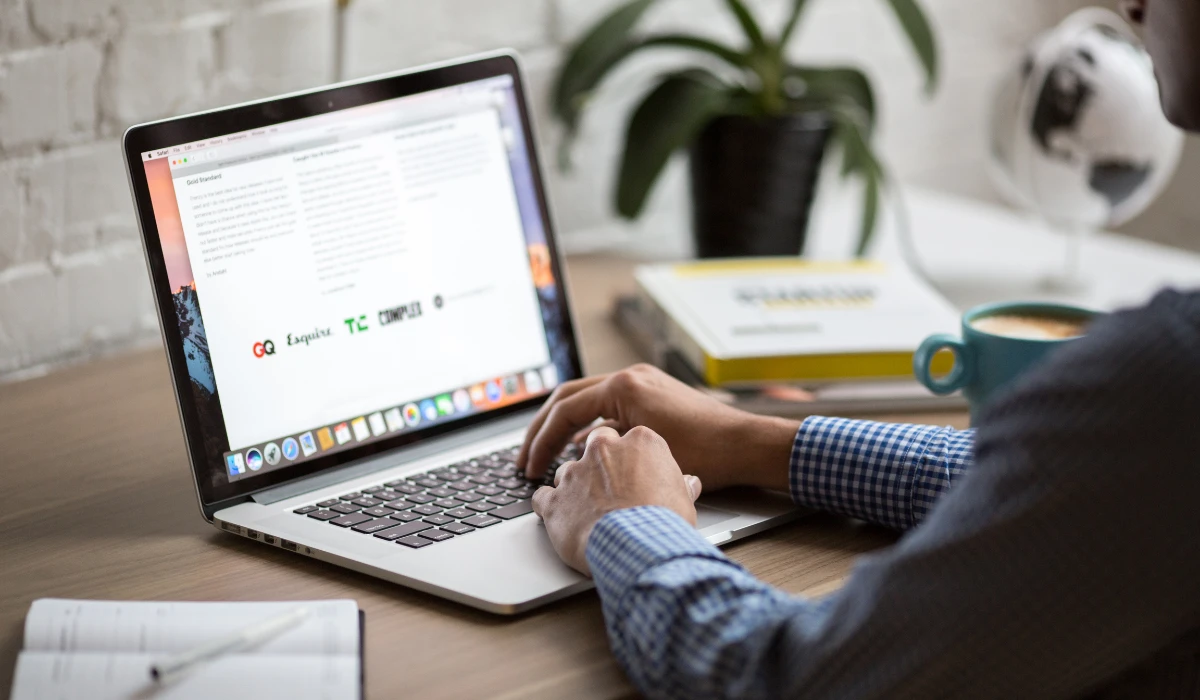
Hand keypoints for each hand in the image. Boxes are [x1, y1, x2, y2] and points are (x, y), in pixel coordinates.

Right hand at [519, 364, 799, 491]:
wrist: (746, 445)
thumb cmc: (705, 453)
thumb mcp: (644, 452)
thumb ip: (603, 449)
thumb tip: (574, 458)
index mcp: (624, 386)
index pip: (565, 410)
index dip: (541, 442)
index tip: (530, 468)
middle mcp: (631, 377)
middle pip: (567, 398)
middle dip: (542, 430)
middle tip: (525, 459)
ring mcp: (642, 382)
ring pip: (586, 400)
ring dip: (563, 427)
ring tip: (546, 457)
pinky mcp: (652, 394)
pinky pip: (608, 407)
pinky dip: (589, 427)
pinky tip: (582, 453)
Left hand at [532, 425, 702, 574]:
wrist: (638, 547)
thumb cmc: (664, 522)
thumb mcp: (684, 500)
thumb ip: (680, 486)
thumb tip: (689, 484)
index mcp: (639, 442)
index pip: (630, 439)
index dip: (632, 460)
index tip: (635, 474)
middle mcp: (603, 450)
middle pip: (595, 446)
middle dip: (600, 464)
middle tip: (610, 487)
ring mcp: (575, 473)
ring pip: (567, 471)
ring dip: (575, 487)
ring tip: (588, 511)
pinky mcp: (555, 500)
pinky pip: (543, 497)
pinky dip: (549, 507)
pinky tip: (561, 519)